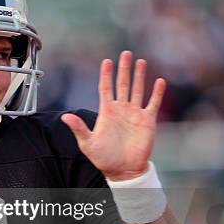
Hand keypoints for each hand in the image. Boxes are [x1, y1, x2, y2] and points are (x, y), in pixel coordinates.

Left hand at [61, 51, 165, 180]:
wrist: (122, 170)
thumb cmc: (104, 158)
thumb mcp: (88, 143)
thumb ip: (78, 128)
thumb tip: (64, 117)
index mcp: (107, 112)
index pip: (106, 88)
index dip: (106, 75)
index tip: (107, 61)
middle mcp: (121, 109)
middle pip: (123, 84)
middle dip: (124, 69)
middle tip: (126, 53)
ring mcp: (134, 114)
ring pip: (138, 90)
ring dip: (139, 76)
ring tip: (141, 61)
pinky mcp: (147, 121)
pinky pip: (152, 104)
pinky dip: (156, 93)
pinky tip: (159, 81)